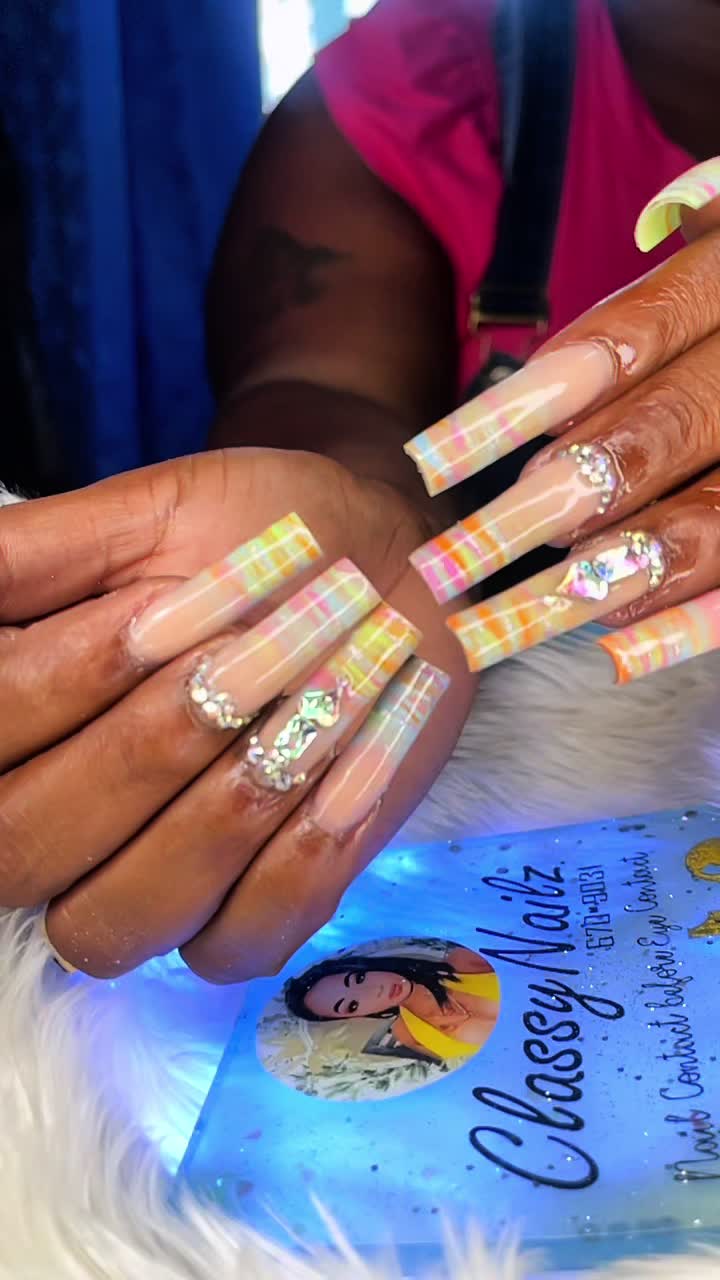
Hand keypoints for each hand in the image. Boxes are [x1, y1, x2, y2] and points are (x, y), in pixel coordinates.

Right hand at [0, 447, 473, 980]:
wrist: (380, 577)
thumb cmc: (260, 536)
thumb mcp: (146, 517)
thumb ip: (34, 558)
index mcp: (15, 720)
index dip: (67, 682)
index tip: (165, 605)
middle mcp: (57, 820)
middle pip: (20, 849)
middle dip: (142, 750)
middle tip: (240, 659)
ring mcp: (148, 883)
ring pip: (113, 923)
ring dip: (215, 816)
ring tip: (304, 714)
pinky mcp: (242, 919)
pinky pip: (231, 950)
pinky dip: (293, 869)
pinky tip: (345, 780)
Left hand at [403, 157, 719, 675]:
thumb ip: (659, 290)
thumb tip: (574, 360)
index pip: (619, 344)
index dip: (520, 406)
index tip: (429, 465)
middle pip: (656, 438)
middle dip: (546, 506)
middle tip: (453, 566)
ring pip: (707, 524)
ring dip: (603, 577)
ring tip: (514, 618)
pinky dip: (692, 623)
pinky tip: (616, 655)